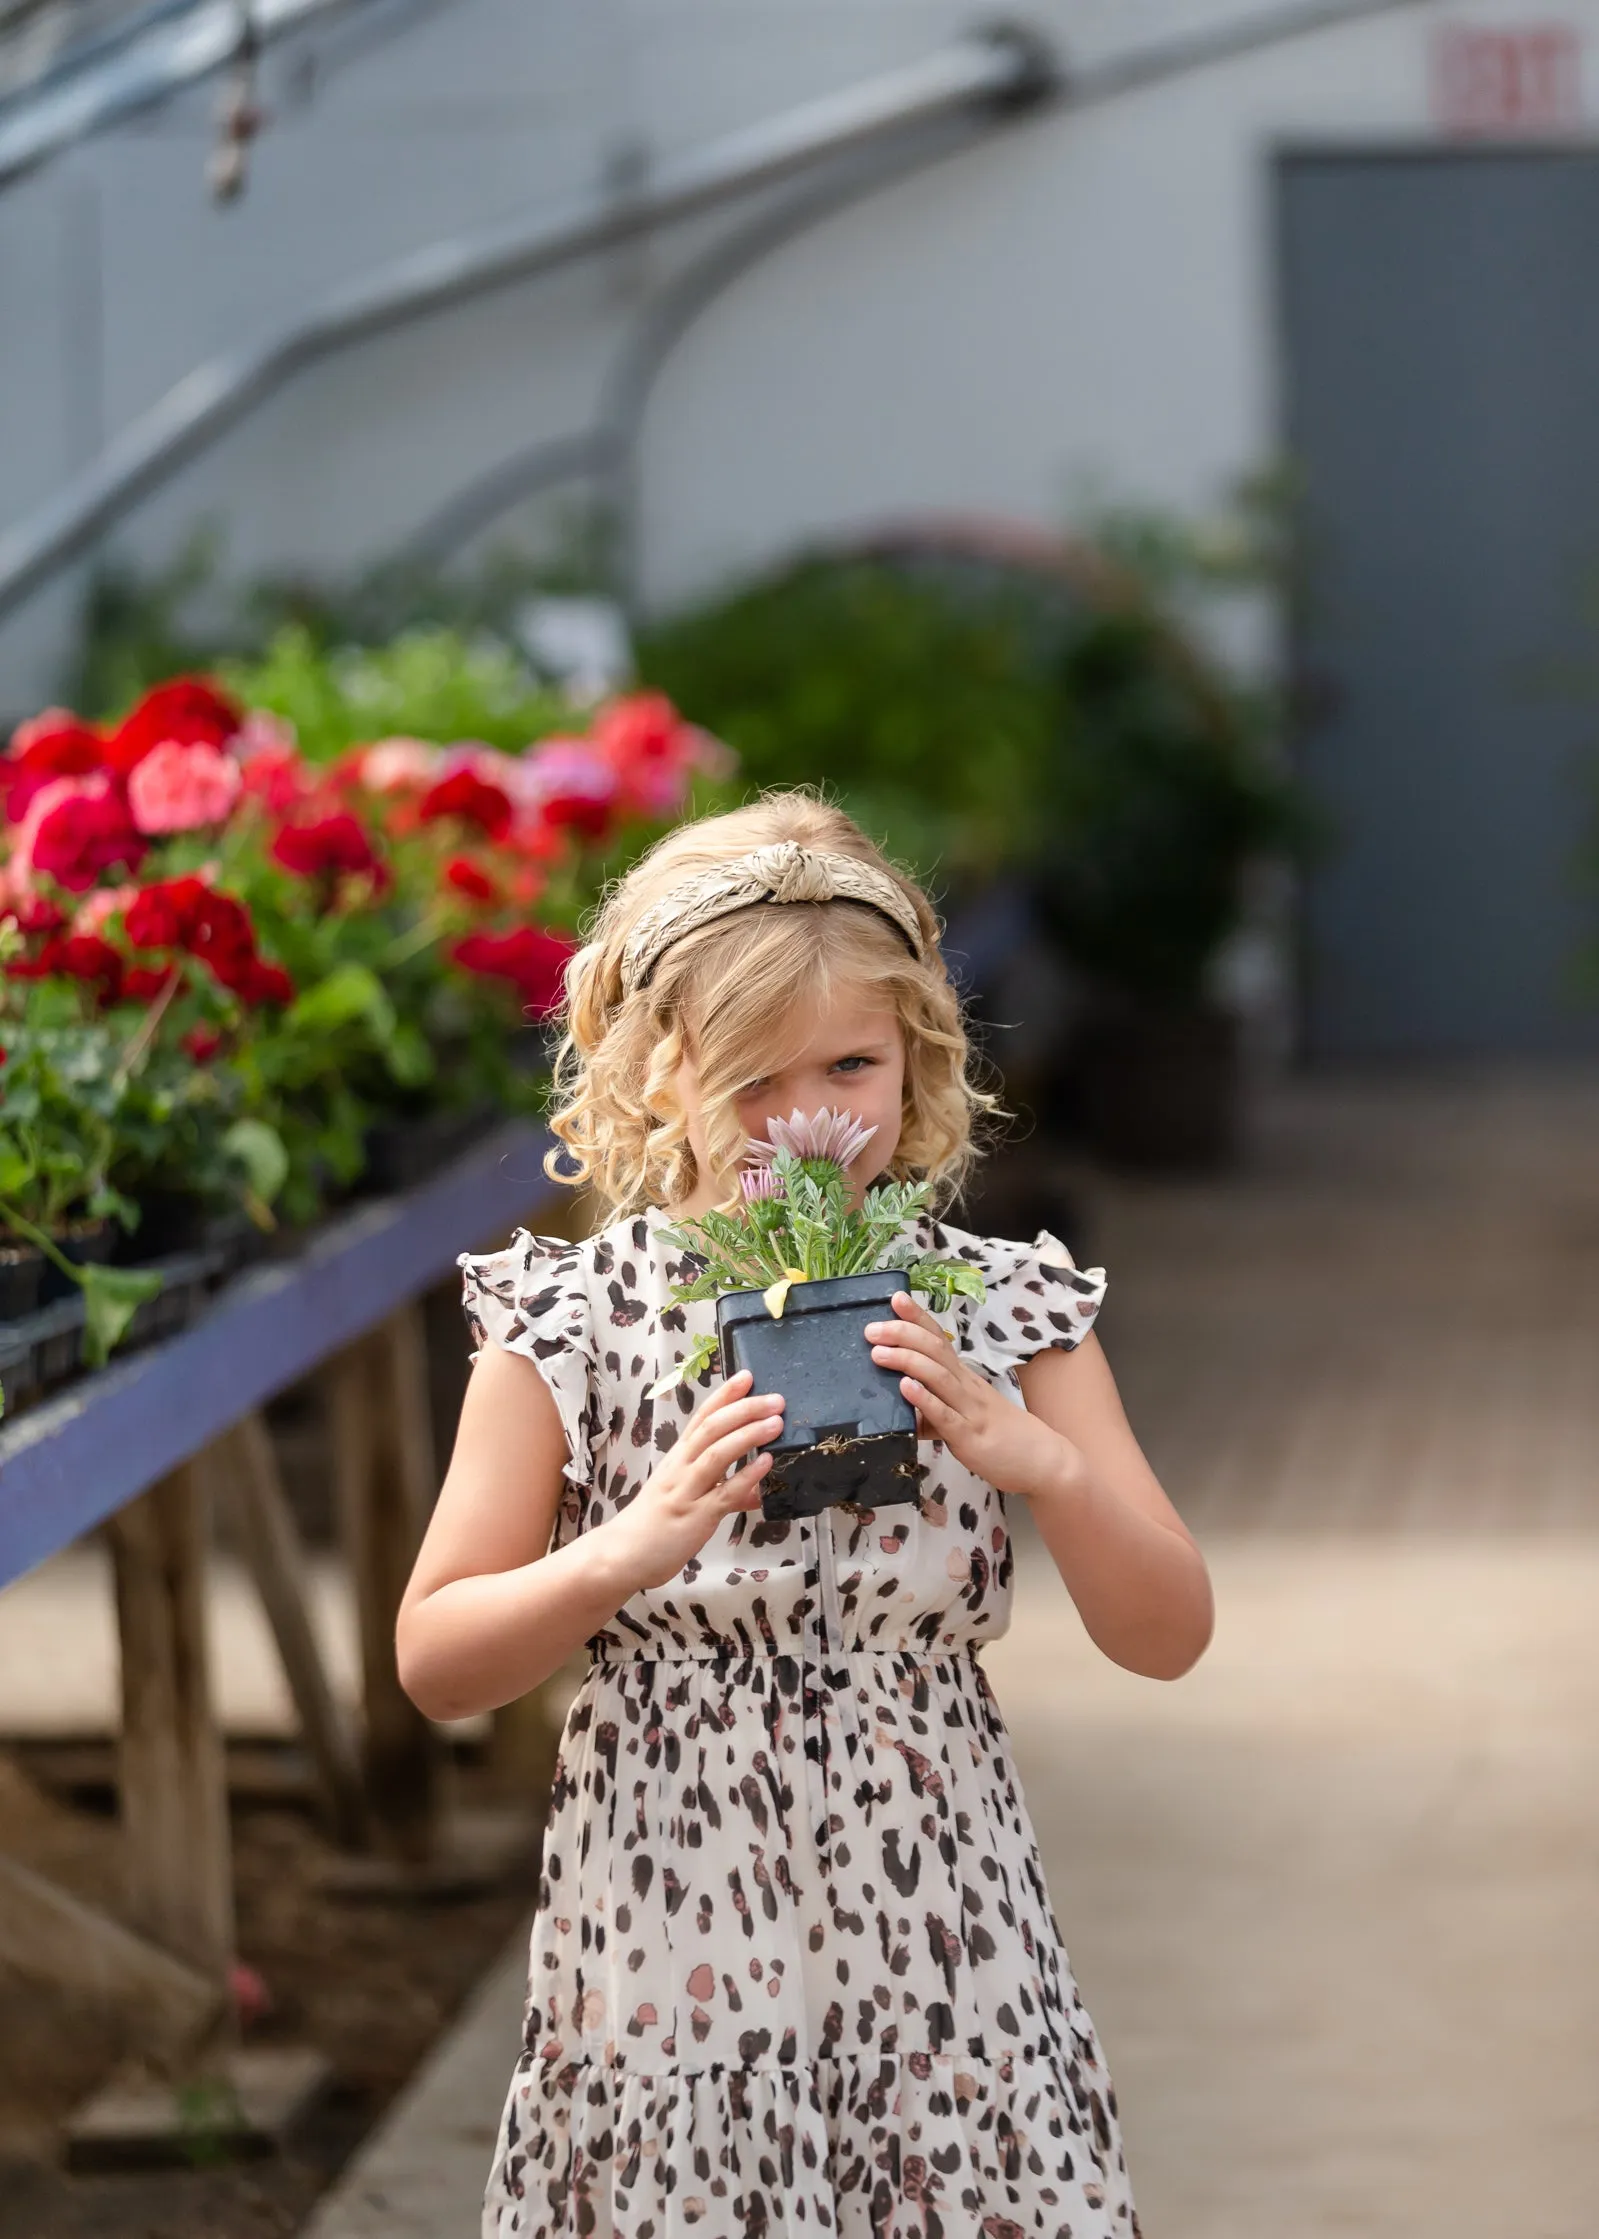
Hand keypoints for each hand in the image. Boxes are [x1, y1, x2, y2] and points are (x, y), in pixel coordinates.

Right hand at [603, 1370, 783, 1591]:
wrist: (621, 1555)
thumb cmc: (654, 1525)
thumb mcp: (687, 1499)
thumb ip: (723, 1492)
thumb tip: (755, 1489)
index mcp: (678, 1458)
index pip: (702, 1417)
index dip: (725, 1395)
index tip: (746, 1376)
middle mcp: (681, 1468)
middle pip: (712, 1428)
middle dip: (745, 1409)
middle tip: (776, 1399)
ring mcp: (687, 1490)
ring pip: (717, 1454)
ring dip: (748, 1434)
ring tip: (776, 1423)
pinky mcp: (695, 1516)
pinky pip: (724, 1493)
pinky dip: (746, 1476)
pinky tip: (766, 1464)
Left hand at [866, 1292, 1077, 1500]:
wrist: (1042, 1461)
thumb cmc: (1002, 1435)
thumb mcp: (964, 1414)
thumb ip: (933, 1409)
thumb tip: (901, 1407)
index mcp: (964, 1377)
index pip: (939, 1339)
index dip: (917, 1318)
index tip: (896, 1298)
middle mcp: (966, 1386)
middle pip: (935, 1350)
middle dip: (902, 1334)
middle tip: (872, 1329)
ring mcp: (969, 1409)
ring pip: (938, 1376)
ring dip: (907, 1361)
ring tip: (879, 1353)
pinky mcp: (970, 1436)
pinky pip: (945, 1414)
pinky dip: (924, 1399)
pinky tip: (906, 1387)